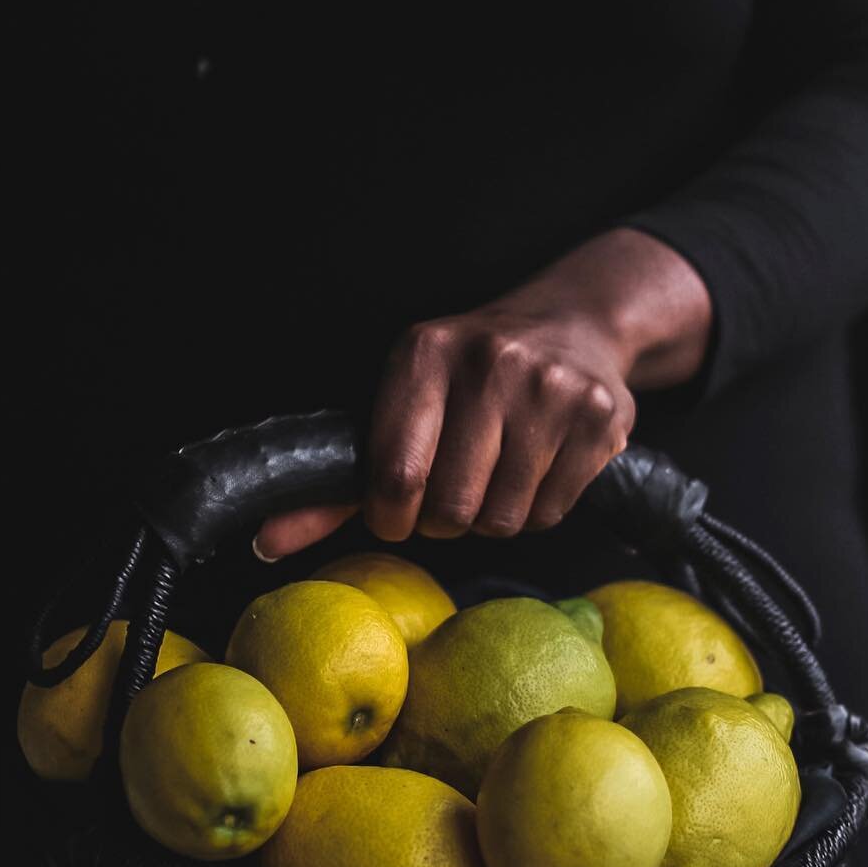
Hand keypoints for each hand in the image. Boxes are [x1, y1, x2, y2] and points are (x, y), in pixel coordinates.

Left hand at [254, 228, 711, 558]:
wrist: (576, 323)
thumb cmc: (467, 378)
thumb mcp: (398, 406)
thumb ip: (336, 483)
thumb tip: (266, 543)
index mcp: (423, 352)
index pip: (395, 474)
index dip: (392, 516)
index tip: (398, 512)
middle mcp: (490, 361)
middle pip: (451, 508)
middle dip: (446, 519)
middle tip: (454, 491)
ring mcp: (552, 388)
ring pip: (504, 518)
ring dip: (493, 516)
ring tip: (498, 473)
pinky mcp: (601, 416)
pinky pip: (552, 513)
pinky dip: (539, 509)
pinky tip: (538, 468)